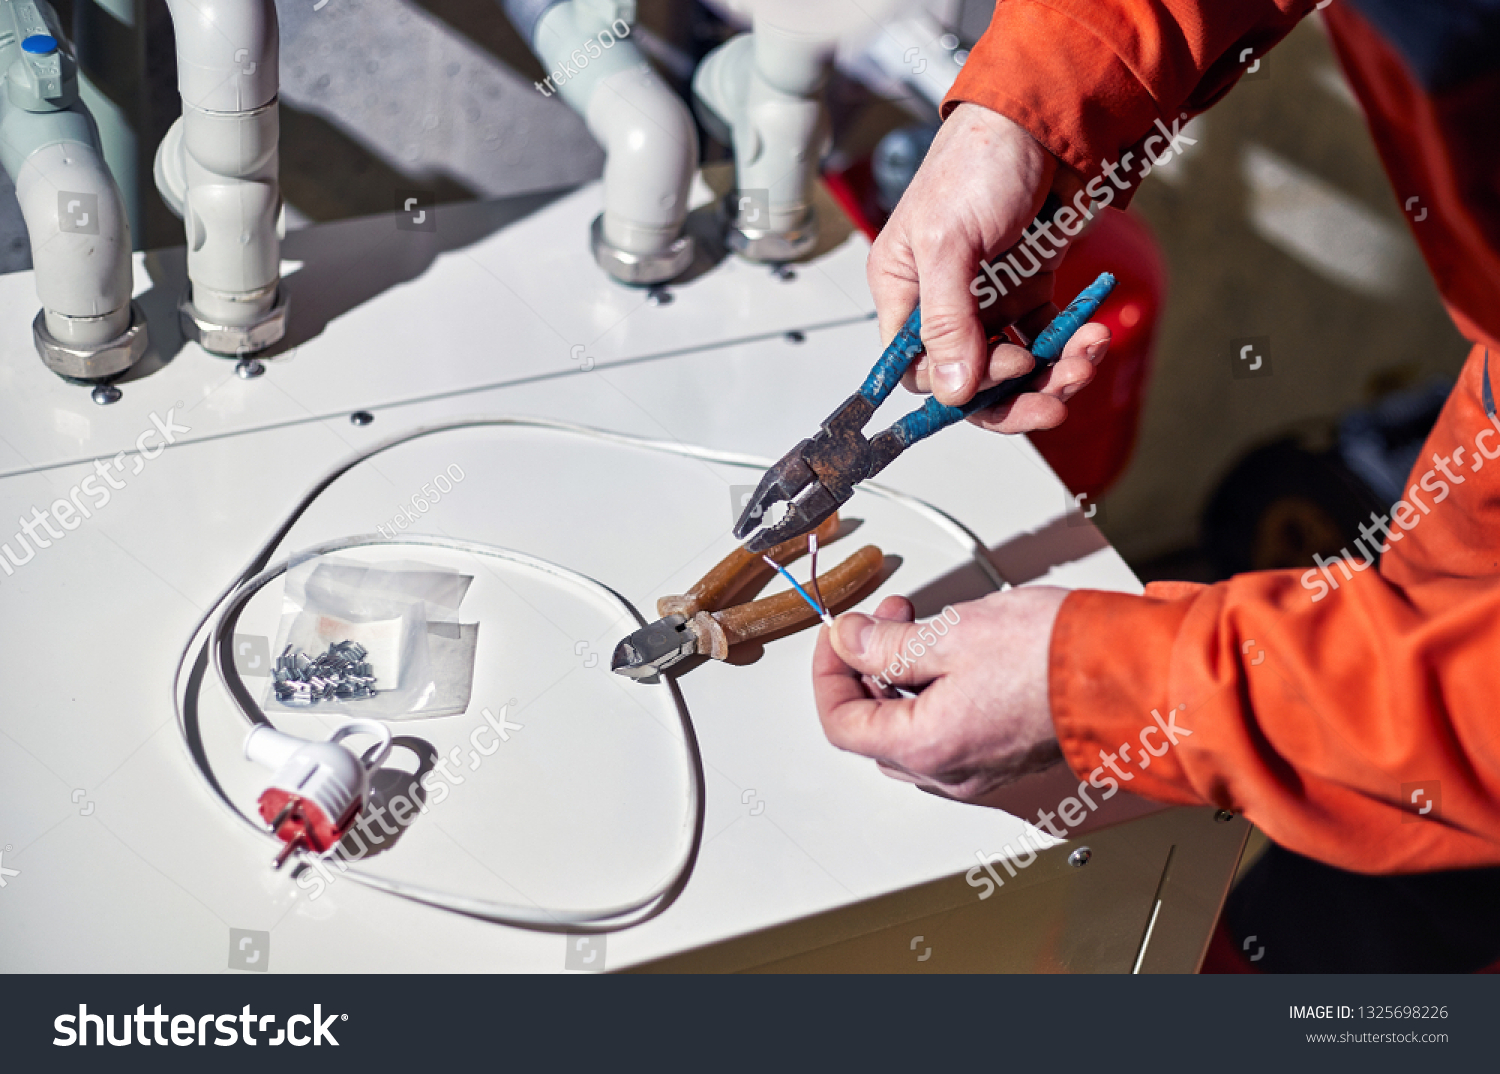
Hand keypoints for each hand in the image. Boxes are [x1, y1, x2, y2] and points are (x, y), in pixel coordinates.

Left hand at [812, 589, 1068, 799]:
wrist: (1129, 670)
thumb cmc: (1055, 655)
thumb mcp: (951, 632)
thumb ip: (887, 644)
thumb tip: (850, 642)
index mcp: (927, 747)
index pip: (841, 723)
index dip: (829, 672)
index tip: (840, 634)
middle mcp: (950, 770)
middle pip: (874, 728)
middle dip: (866, 668)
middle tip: (884, 620)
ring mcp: (980, 768)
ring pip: (911, 728)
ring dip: (901, 677)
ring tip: (921, 626)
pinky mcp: (1004, 753)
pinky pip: (948, 729)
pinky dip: (934, 690)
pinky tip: (952, 650)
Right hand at [868, 103, 1110, 432]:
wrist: (1045, 119)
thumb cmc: (981, 160)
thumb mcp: (951, 242)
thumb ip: (948, 320)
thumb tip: (950, 391)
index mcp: (905, 292)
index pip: (918, 371)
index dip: (960, 388)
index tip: (1004, 370)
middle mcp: (943, 302)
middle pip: (971, 380)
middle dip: (1017, 394)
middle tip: (1054, 398)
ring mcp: (988, 298)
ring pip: (1015, 366)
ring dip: (1053, 374)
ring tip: (1085, 358)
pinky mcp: (1029, 289)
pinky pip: (1046, 338)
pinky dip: (1071, 346)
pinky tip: (1092, 334)